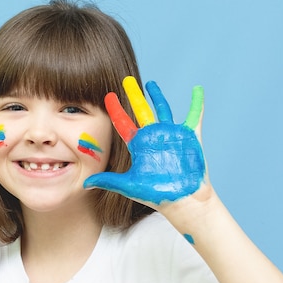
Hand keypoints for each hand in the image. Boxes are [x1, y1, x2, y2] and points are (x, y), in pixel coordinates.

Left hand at [84, 76, 205, 205]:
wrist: (184, 202)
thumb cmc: (157, 196)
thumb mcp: (130, 186)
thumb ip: (109, 181)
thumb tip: (85, 183)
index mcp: (139, 146)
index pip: (124, 123)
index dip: (115, 110)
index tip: (108, 96)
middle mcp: (154, 137)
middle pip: (141, 111)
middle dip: (134, 96)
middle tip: (127, 80)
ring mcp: (171, 135)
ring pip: (163, 109)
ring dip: (157, 96)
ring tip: (150, 84)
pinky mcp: (189, 137)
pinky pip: (194, 116)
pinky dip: (196, 103)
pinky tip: (197, 89)